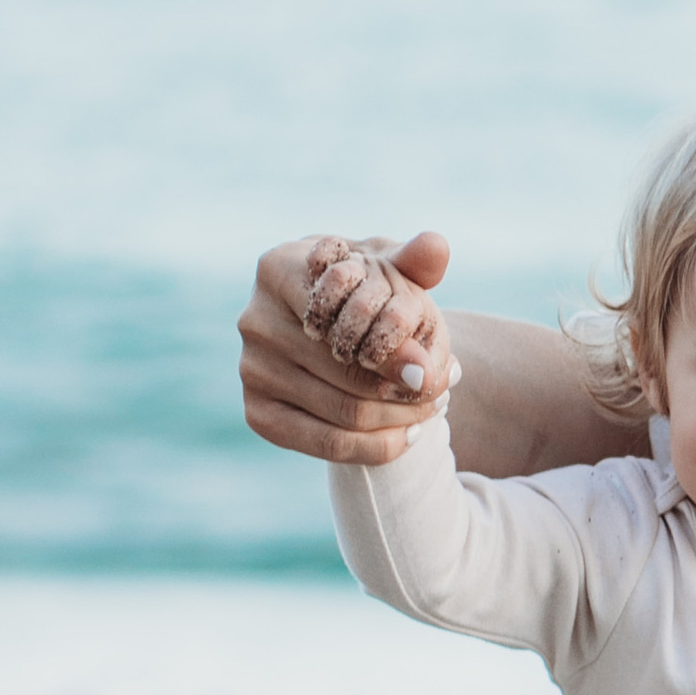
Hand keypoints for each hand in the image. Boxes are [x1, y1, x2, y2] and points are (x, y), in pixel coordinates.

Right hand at [237, 231, 453, 465]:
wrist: (334, 326)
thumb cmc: (365, 289)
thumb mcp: (391, 267)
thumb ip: (415, 258)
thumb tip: (437, 248)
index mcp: (278, 268)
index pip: (348, 317)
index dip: (401, 349)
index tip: (442, 368)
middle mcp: (255, 319)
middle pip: (352, 371)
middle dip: (408, 390)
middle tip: (444, 393)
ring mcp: (250, 368)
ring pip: (346, 411)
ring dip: (401, 418)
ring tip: (433, 409)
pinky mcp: (256, 412)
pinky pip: (327, 444)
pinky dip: (376, 446)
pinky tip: (408, 435)